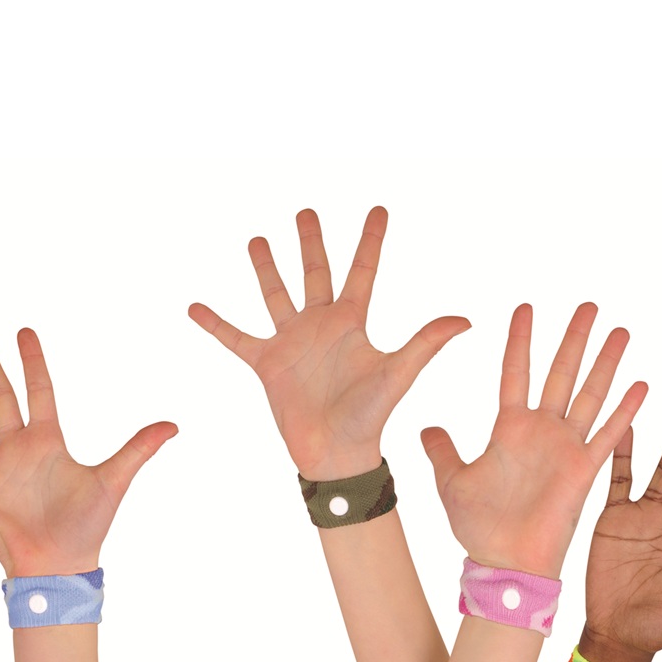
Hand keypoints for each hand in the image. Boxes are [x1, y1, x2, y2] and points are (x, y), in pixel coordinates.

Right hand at [0, 329, 177, 577]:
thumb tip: (175, 424)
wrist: (59, 566)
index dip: (33, 361)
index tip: (24, 332)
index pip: (40, 390)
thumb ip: (139, 449)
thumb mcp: (114, 480)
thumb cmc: (88, 526)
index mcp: (49, 441)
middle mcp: (19, 448)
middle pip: (2, 396)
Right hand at [188, 207, 469, 478]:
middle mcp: (321, 324)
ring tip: (258, 240)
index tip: (379, 209)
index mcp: (352, 322)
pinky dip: (215, 323)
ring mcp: (291, 341)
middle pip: (316, 272)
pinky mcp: (266, 362)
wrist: (335, 453)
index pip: (363, 270)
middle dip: (311, 242)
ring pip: (276, 294)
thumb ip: (425, 343)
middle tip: (306, 211)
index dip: (371, 239)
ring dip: (266, 268)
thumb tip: (465, 320)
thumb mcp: (398, 373)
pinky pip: (235, 338)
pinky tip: (195, 306)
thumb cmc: (371, 416)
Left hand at [421, 303, 646, 577]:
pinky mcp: (583, 471)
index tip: (526, 307)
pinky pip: (607, 436)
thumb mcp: (451, 479)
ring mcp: (565, 448)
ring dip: (605, 363)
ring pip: (589, 395)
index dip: (521, 341)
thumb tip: (425, 428)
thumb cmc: (478, 526)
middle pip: (560, 373)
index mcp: (508, 428)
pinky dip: (625, 412)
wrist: (503, 562)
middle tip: (588, 305)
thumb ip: (442, 450)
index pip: (516, 371)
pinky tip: (641, 384)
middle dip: (574, 339)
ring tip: (619, 331)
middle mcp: (540, 431)